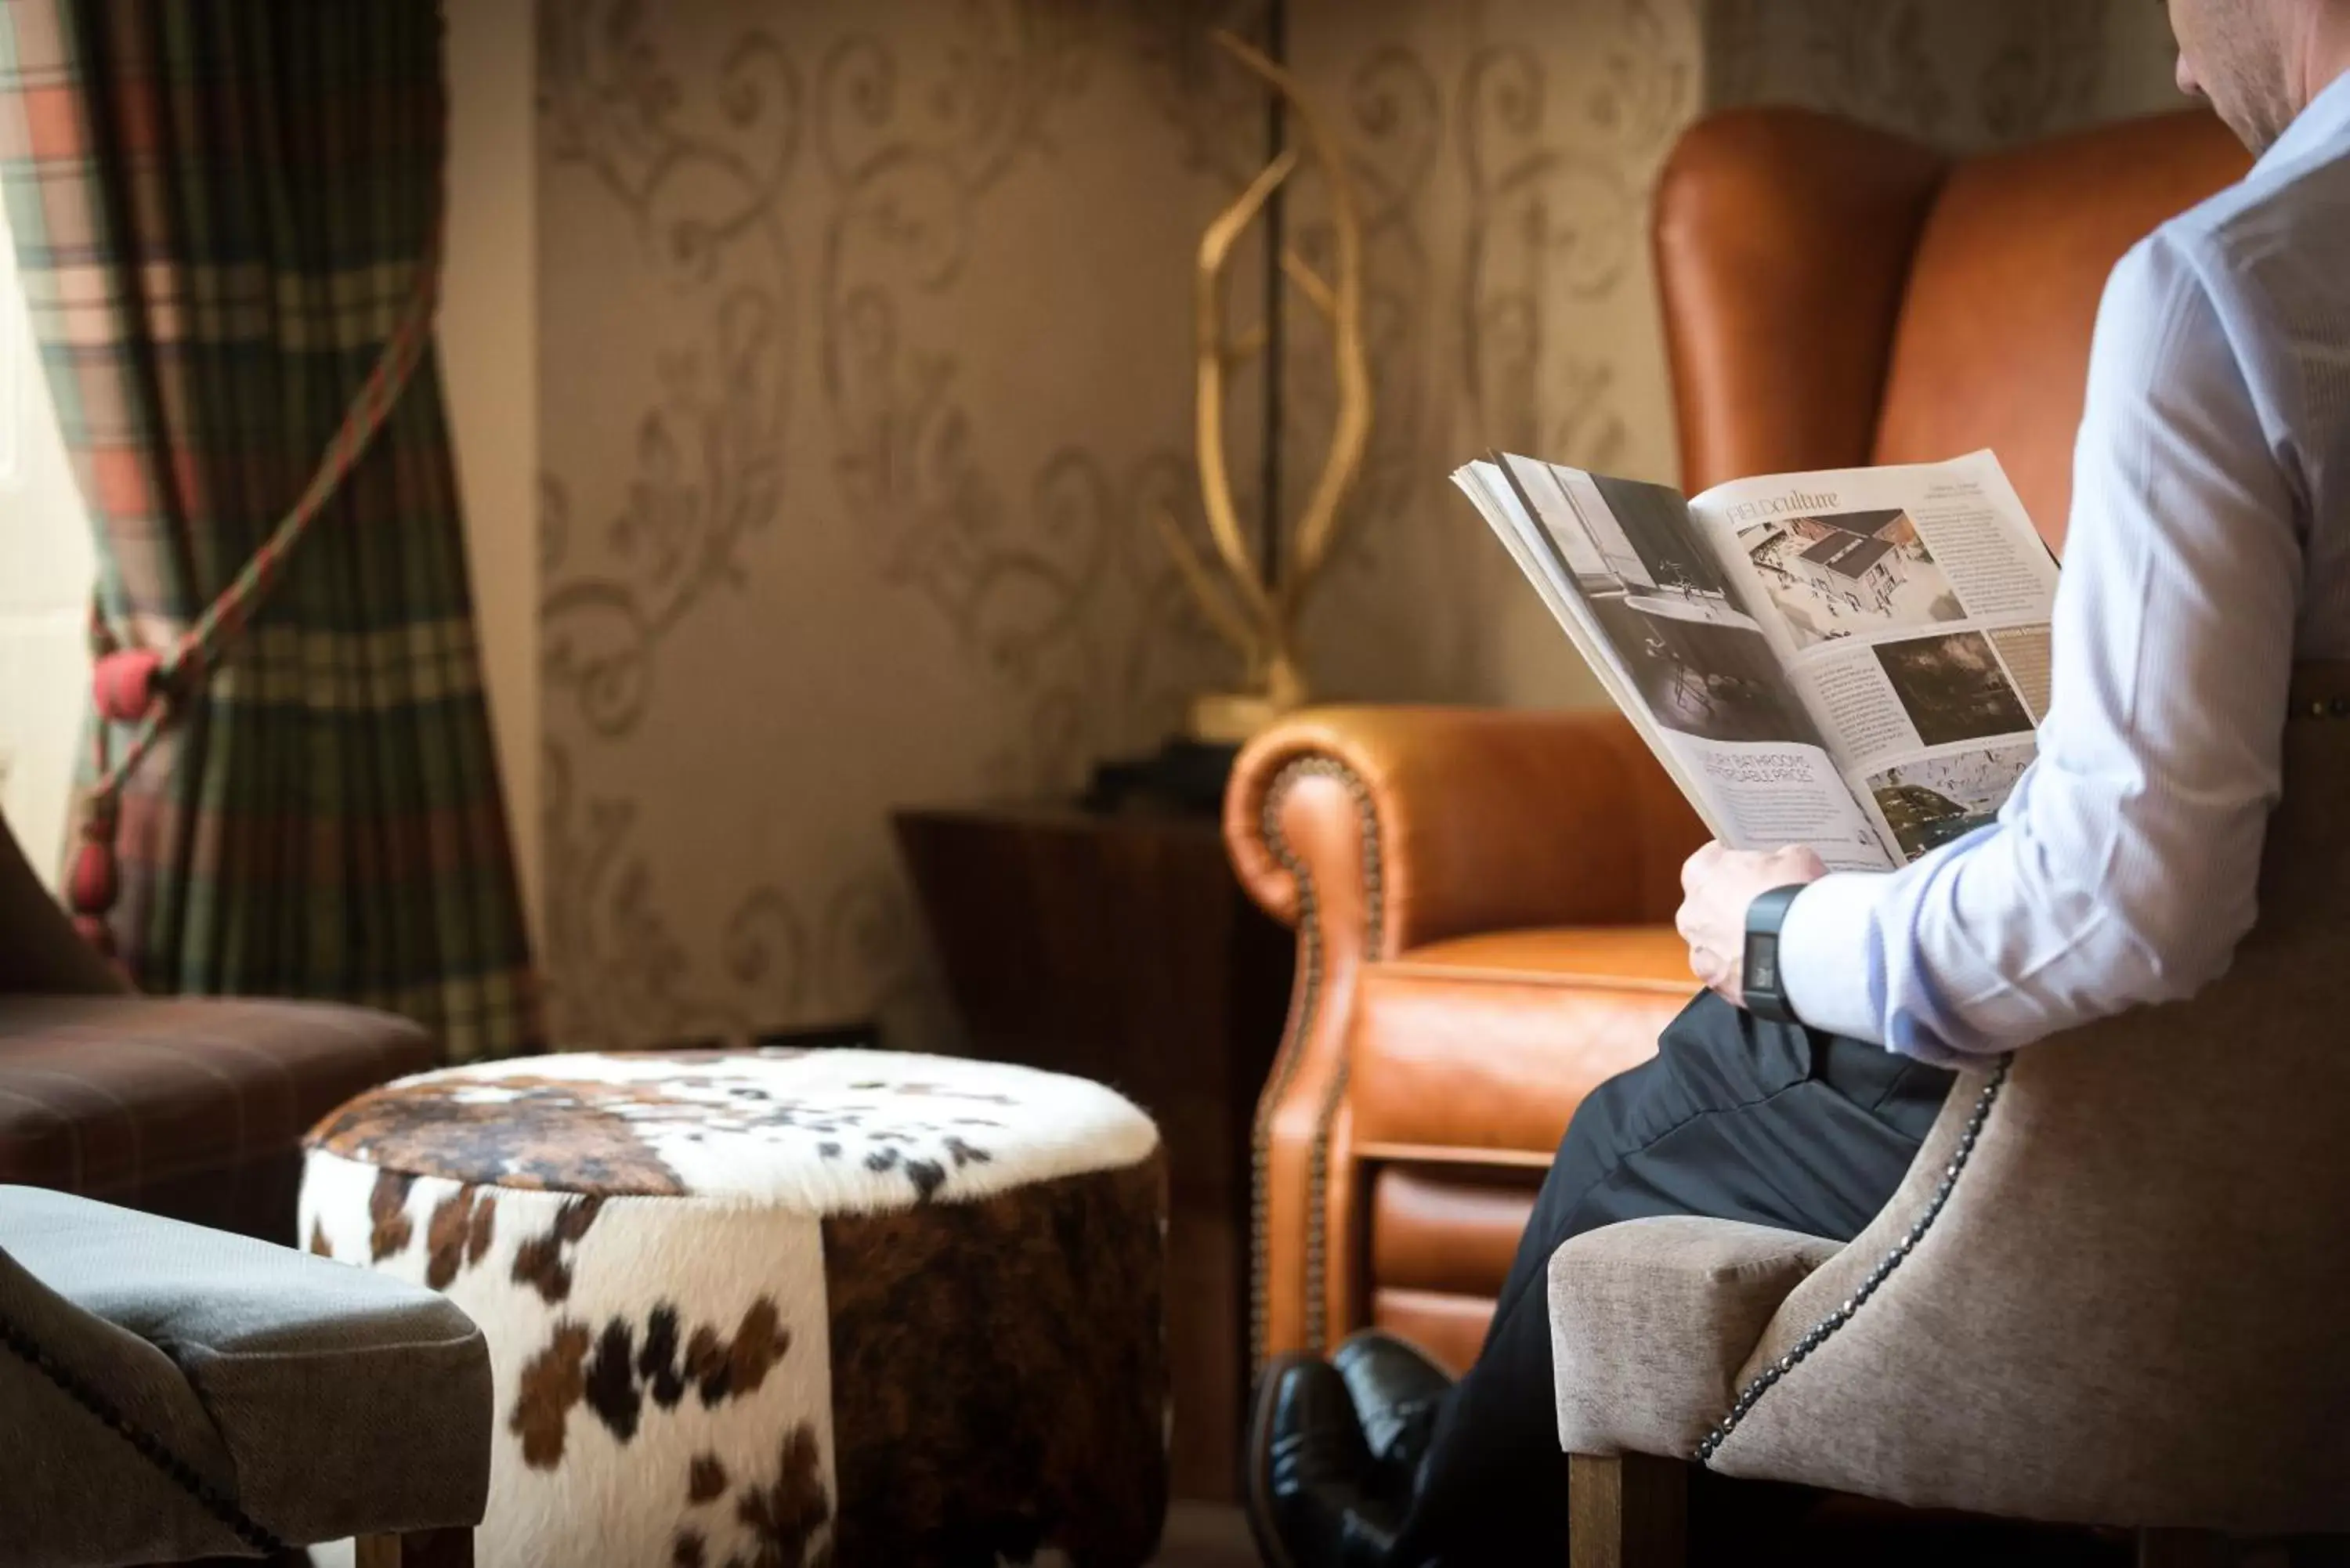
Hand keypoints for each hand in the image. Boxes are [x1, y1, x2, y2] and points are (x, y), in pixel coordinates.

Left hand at [1676, 842, 1827, 1009]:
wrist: (1798, 953)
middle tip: (1762, 905)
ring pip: (1713, 942)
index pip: (1707, 861)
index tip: (1748, 866)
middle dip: (1729, 904)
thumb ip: (1780, 859)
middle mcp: (1691, 913)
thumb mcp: (1797, 859)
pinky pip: (1726, 972)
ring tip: (1771, 941)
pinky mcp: (1715, 982)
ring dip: (1734, 941)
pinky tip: (1769, 966)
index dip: (1730, 862)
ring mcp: (1700, 951)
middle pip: (1706, 904)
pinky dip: (1743, 969)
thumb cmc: (1789, 898)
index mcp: (1702, 874)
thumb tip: (1784, 864)